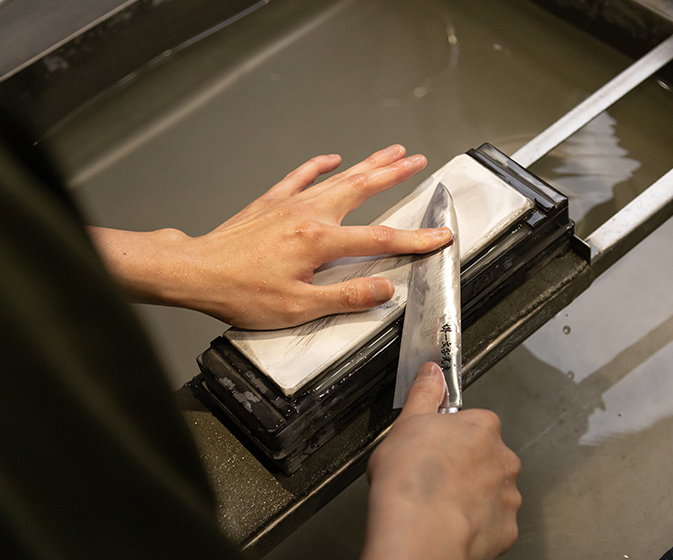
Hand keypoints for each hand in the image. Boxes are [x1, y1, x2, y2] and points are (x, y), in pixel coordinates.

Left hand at [89, 145, 450, 328]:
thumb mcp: (299, 307)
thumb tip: (383, 291)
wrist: (195, 272)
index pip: (380, 238)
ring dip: (368, 163)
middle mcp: (309, 215)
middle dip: (395, 174)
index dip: (414, 238)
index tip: (438, 235)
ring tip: (391, 151)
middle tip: (418, 161)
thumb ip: (346, 296)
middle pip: (363, 189)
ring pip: (339, 177)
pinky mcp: (271, 202)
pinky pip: (301, 176)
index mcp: (320, 242)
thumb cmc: (242, 292)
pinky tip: (331, 158)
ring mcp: (290, 204)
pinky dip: (318, 165)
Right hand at [362, 363, 521, 559]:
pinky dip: (475, 523)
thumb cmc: (411, 481)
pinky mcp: (505, 530)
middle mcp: (503, 459)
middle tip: (433, 477)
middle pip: (484, 457)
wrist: (418, 534)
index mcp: (483, 427)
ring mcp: (507, 496)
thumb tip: (431, 372)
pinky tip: (450, 522)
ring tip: (438, 504)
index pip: (473, 423)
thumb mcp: (408, 422)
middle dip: (464, 466)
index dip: (449, 436)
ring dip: (470, 495)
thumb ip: (425, 393)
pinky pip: (491, 522)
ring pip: (490, 490)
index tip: (433, 446)